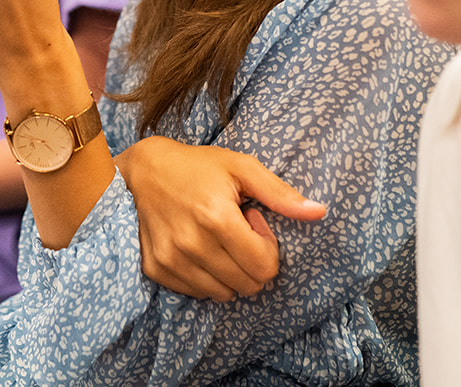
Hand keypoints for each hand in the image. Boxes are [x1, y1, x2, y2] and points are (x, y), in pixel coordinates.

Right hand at [116, 136, 326, 301]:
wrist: (141, 171)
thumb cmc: (197, 166)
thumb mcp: (241, 167)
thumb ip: (280, 193)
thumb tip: (320, 212)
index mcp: (217, 218)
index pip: (264, 268)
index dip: (267, 246)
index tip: (252, 221)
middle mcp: (192, 244)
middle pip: (247, 286)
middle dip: (251, 261)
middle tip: (235, 230)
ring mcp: (171, 260)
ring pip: (223, 294)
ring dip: (229, 272)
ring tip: (216, 238)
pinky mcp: (156, 269)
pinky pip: (197, 293)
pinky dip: (206, 277)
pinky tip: (198, 246)